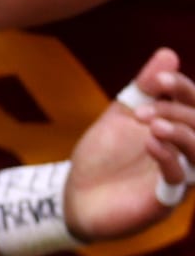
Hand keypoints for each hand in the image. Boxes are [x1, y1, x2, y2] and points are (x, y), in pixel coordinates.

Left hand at [63, 47, 194, 241]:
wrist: (72, 196)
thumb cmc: (101, 156)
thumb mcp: (121, 116)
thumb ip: (143, 89)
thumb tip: (168, 53)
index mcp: (177, 130)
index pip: (194, 104)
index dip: (183, 88)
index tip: (158, 80)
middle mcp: (184, 154)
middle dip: (177, 111)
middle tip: (142, 111)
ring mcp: (177, 179)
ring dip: (181, 133)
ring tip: (153, 123)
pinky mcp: (162, 202)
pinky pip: (178, 180)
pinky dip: (168, 158)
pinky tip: (150, 144)